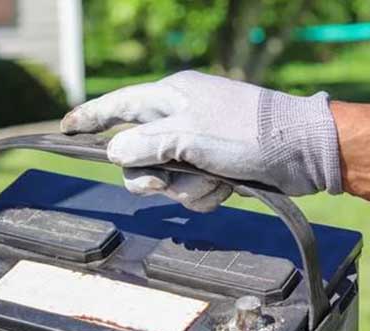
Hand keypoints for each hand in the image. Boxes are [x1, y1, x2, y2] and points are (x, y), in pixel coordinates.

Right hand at [61, 70, 340, 211]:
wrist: (304, 152)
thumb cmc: (248, 134)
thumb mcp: (190, 137)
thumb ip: (146, 145)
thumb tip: (115, 153)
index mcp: (170, 96)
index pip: (117, 106)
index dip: (90, 119)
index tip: (65, 129)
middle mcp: (180, 117)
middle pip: (137, 154)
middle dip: (150, 176)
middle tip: (162, 182)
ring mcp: (198, 142)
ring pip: (165, 177)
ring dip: (186, 188)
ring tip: (214, 181)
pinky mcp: (215, 165)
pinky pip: (191, 188)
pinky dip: (205, 194)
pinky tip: (226, 189)